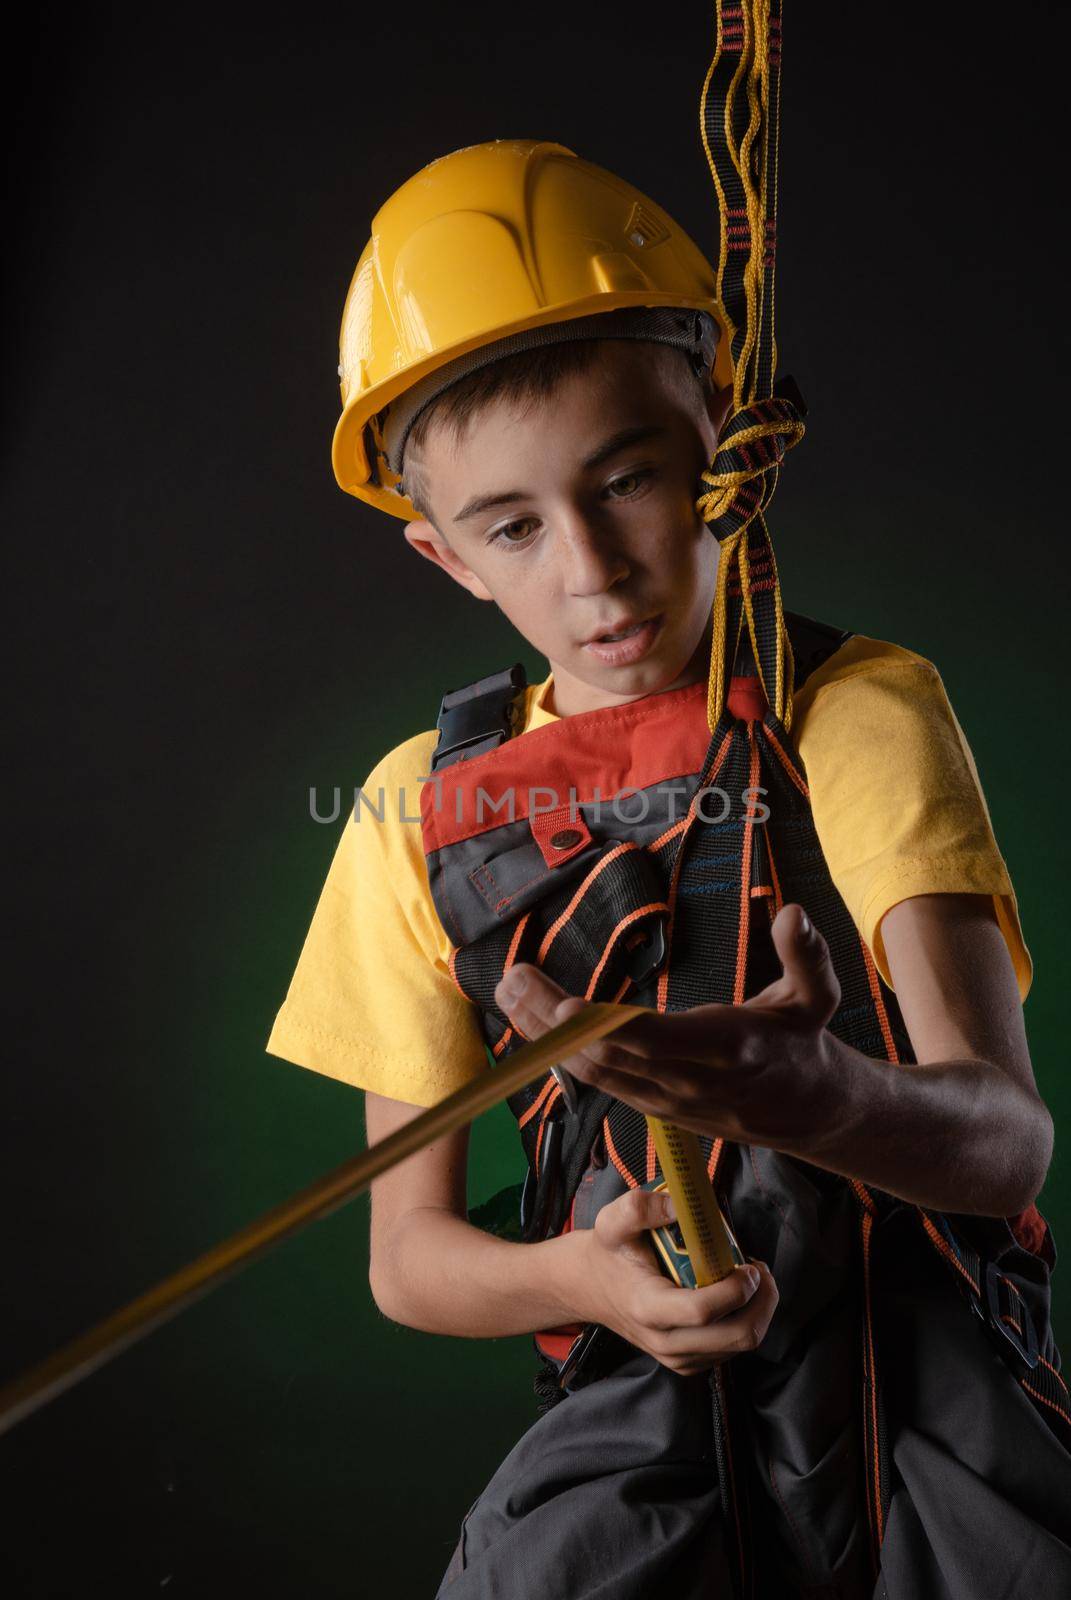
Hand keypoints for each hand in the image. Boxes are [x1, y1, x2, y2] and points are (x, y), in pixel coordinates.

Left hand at [494, 903, 842, 1152]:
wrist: (806, 1111)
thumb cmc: (803, 1042)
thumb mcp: (818, 998)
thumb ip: (806, 956)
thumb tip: (792, 912)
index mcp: (725, 1049)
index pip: (654, 1041)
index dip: (605, 1027)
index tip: (561, 1007)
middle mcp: (686, 1080)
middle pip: (607, 1054)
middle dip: (553, 1020)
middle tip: (512, 978)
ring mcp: (663, 1098)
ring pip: (593, 1071)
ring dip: (545, 1035)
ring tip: (509, 991)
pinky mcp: (650, 1103)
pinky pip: (597, 1079)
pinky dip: (560, 1051)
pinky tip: (532, 1020)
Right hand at [565, 1187, 777, 1375]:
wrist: (590, 1287)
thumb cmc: (608, 1253)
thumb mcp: (613, 1221)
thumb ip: (640, 1207)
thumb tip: (680, 1205)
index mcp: (648, 1308)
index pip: (703, 1311)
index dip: (736, 1289)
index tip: (748, 1264)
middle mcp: (665, 1341)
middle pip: (737, 1336)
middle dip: (762, 1301)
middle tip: (759, 1270)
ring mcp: (678, 1357)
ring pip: (741, 1344)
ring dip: (758, 1310)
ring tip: (751, 1277)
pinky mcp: (688, 1362)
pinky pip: (733, 1349)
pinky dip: (746, 1320)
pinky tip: (737, 1294)